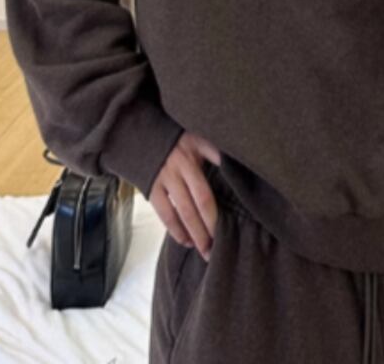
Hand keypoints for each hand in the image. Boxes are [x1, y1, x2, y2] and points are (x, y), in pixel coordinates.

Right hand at [149, 131, 221, 260]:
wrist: (144, 133)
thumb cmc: (179, 137)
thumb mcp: (200, 137)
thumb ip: (216, 152)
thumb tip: (239, 167)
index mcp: (195, 154)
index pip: (208, 190)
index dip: (215, 213)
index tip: (228, 228)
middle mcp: (179, 168)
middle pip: (197, 205)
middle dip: (208, 229)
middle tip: (217, 249)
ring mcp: (163, 178)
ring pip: (181, 212)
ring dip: (193, 234)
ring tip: (204, 250)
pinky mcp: (151, 187)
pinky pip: (163, 213)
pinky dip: (174, 229)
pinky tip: (185, 241)